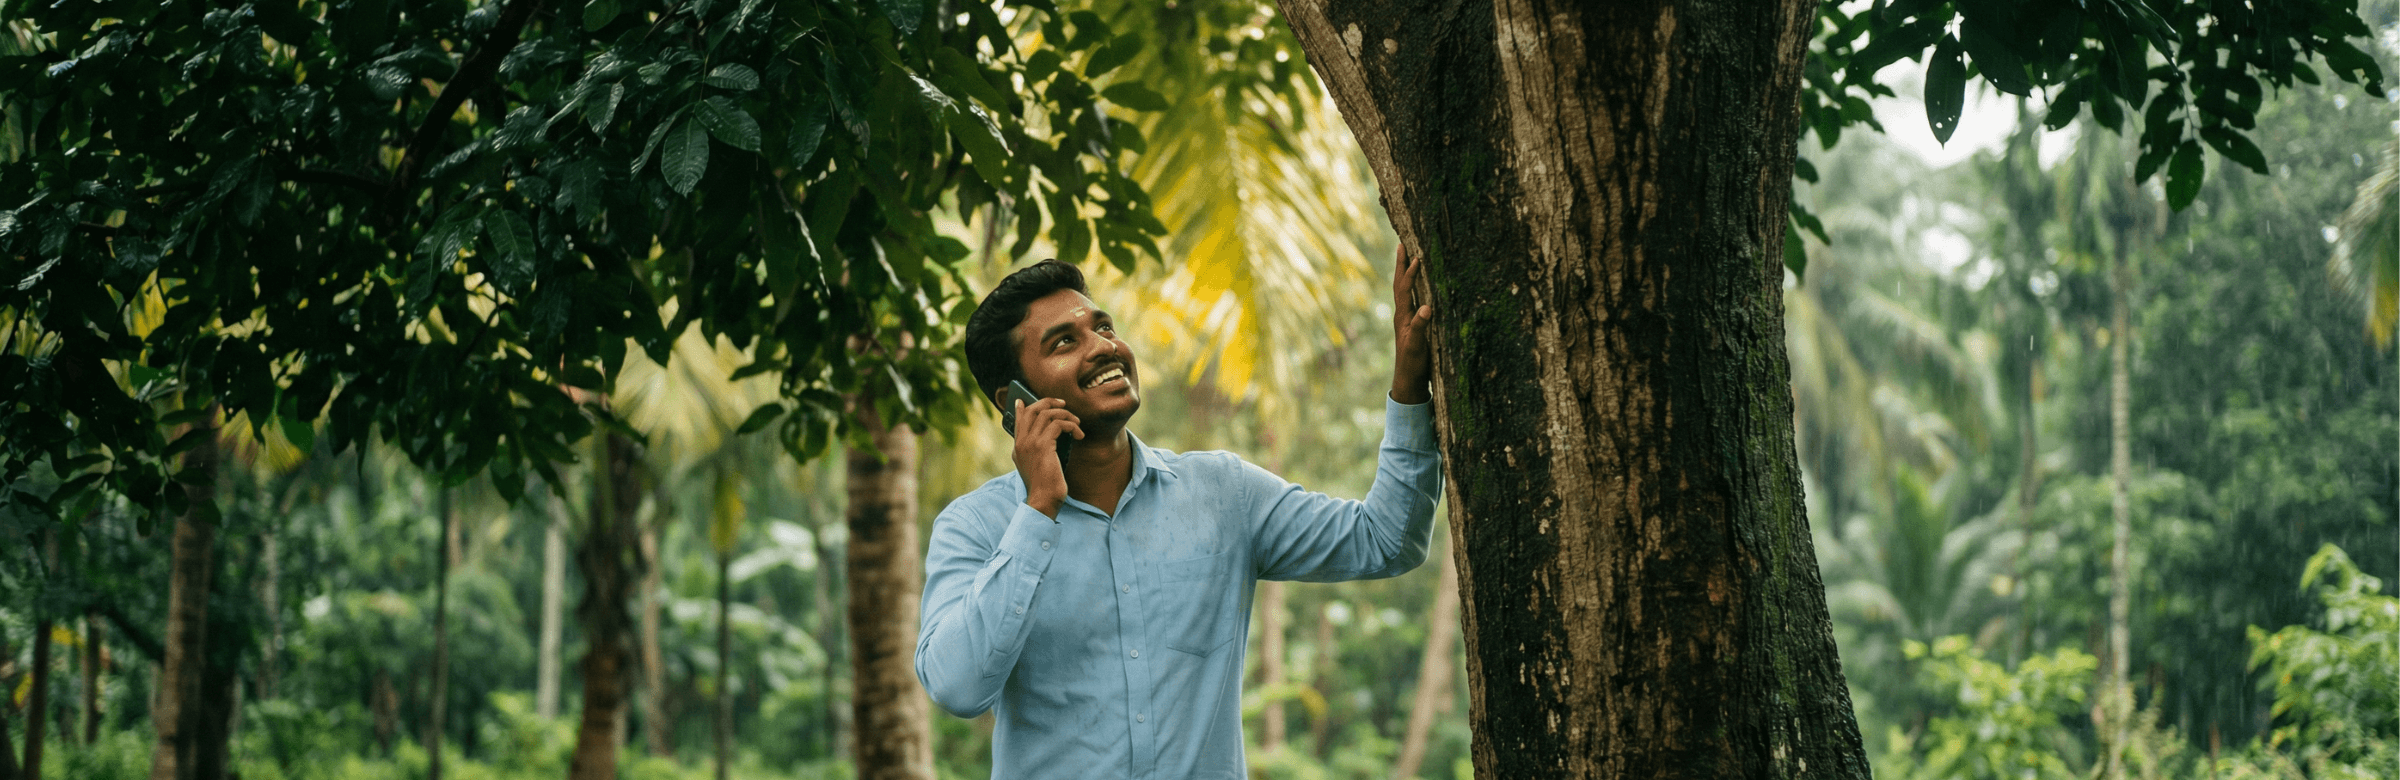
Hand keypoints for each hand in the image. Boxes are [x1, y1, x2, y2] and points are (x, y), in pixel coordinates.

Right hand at [1012, 397, 1082, 517]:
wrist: (1043, 500)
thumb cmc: (1044, 486)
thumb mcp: (1037, 466)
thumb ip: (1038, 450)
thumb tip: (1051, 436)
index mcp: (1018, 447)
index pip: (1019, 419)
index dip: (1025, 406)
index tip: (1027, 399)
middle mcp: (1022, 442)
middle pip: (1033, 410)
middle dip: (1049, 402)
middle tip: (1064, 404)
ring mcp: (1031, 443)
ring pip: (1047, 414)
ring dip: (1065, 414)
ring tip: (1077, 423)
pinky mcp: (1043, 446)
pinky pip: (1058, 424)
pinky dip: (1071, 426)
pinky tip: (1079, 435)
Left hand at [1390, 244, 1433, 403]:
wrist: (1408, 380)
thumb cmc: (1413, 364)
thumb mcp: (1418, 346)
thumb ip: (1421, 327)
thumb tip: (1427, 307)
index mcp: (1403, 317)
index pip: (1405, 289)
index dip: (1410, 272)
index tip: (1416, 256)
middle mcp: (1402, 314)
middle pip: (1400, 284)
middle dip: (1401, 264)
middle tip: (1401, 244)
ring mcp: (1406, 319)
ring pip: (1405, 290)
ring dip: (1405, 272)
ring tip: (1408, 257)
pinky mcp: (1413, 324)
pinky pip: (1412, 299)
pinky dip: (1413, 286)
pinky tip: (1419, 284)